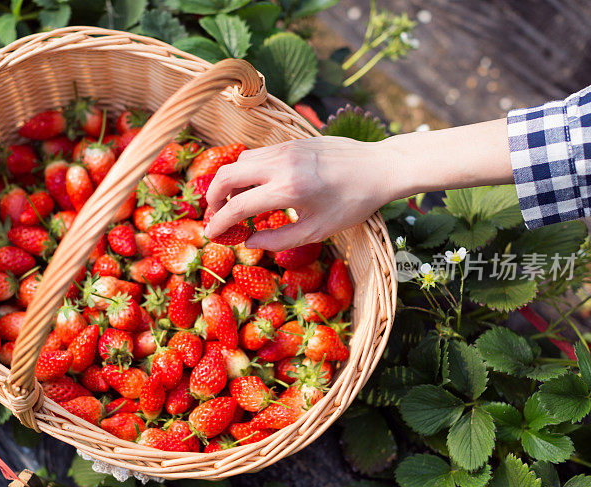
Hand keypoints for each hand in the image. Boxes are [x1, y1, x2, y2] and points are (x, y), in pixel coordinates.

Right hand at [203, 118, 512, 251]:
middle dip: (214, 198)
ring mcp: (285, 148)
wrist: (379, 167)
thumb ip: (278, 239)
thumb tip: (248, 242)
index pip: (238, 206)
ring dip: (229, 182)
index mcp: (288, 190)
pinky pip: (257, 154)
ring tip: (234, 203)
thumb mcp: (317, 230)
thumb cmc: (352, 204)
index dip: (219, 222)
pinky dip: (246, 170)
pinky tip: (255, 186)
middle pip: (227, 176)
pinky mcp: (291, 141)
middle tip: (216, 215)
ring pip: (239, 161)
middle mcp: (281, 164)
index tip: (212, 234)